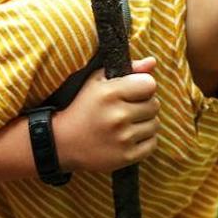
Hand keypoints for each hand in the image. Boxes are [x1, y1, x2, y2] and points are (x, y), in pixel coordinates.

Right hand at [54, 57, 159, 172]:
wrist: (63, 142)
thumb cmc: (83, 107)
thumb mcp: (97, 81)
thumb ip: (128, 69)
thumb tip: (153, 61)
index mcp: (110, 93)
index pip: (150, 84)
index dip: (144, 87)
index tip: (133, 92)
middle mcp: (117, 116)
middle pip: (154, 105)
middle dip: (144, 105)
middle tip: (128, 109)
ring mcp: (122, 138)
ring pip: (154, 125)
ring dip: (145, 123)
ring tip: (127, 124)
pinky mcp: (126, 156)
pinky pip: (152, 144)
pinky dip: (145, 141)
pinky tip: (129, 138)